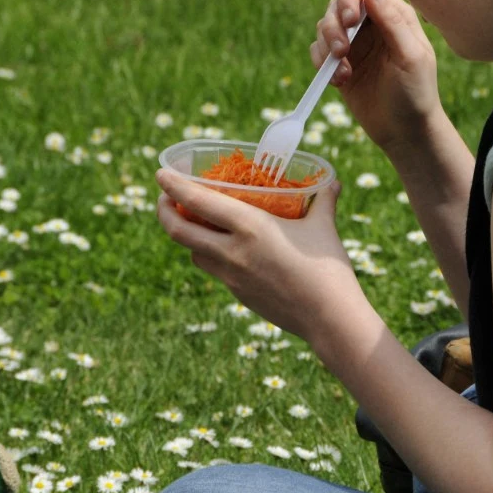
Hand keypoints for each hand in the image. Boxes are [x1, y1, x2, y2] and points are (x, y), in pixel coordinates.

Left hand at [155, 170, 362, 342]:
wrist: (329, 319)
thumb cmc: (328, 268)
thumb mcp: (323, 227)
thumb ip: (323, 201)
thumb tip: (331, 182)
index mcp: (249, 227)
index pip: (197, 201)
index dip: (172, 186)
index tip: (161, 174)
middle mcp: (232, 251)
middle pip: (178, 231)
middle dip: (163, 212)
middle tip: (164, 198)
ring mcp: (231, 277)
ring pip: (193, 252)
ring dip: (187, 235)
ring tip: (194, 222)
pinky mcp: (238, 295)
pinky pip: (214, 270)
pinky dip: (210, 254)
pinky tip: (225, 249)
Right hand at [312, 0, 443, 155]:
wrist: (404, 133)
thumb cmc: (416, 95)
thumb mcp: (410, 56)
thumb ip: (393, 21)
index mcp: (394, 15)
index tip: (348, 21)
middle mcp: (372, 26)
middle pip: (337, 4)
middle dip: (333, 27)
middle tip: (341, 52)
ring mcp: (355, 46)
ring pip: (324, 27)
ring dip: (326, 47)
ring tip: (343, 72)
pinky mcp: (340, 66)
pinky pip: (318, 52)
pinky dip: (322, 65)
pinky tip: (340, 82)